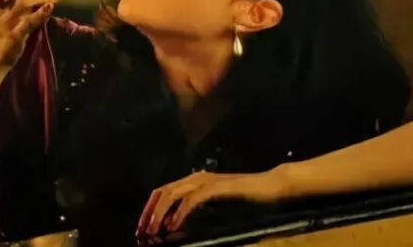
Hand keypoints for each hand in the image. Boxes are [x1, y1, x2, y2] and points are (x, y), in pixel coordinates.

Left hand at [137, 167, 292, 239]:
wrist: (271, 187)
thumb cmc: (245, 199)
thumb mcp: (214, 208)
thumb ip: (195, 214)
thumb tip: (173, 228)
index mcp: (192, 181)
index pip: (162, 193)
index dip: (149, 211)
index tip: (141, 230)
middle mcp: (195, 178)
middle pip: (162, 193)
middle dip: (149, 214)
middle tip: (141, 234)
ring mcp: (205, 181)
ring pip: (172, 195)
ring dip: (159, 215)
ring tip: (153, 233)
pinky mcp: (216, 188)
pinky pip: (191, 200)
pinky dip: (180, 214)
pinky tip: (174, 228)